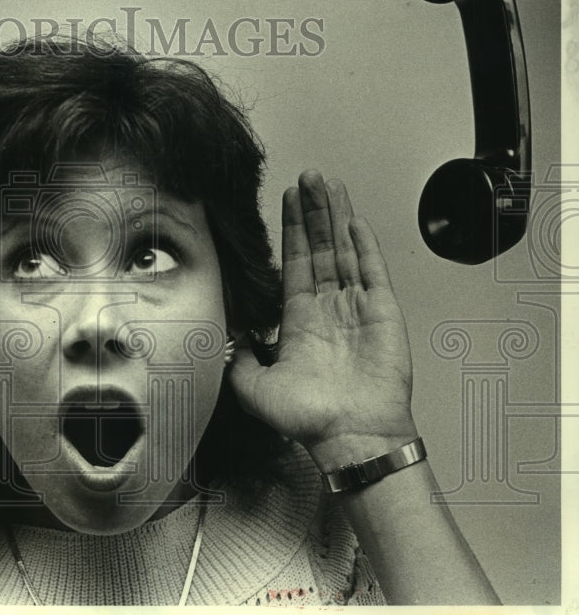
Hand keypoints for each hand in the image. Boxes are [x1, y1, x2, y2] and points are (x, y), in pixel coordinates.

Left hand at [228, 171, 416, 467]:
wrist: (350, 436)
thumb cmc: (309, 420)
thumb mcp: (253, 388)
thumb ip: (238, 357)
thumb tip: (230, 334)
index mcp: (300, 321)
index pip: (294, 264)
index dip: (291, 231)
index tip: (287, 201)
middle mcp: (328, 309)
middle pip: (319, 248)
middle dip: (312, 212)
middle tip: (307, 177)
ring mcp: (357, 308)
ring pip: (344, 251)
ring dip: (335, 217)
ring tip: (327, 184)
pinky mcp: (383, 313)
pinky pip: (373, 270)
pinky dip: (364, 244)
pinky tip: (354, 219)